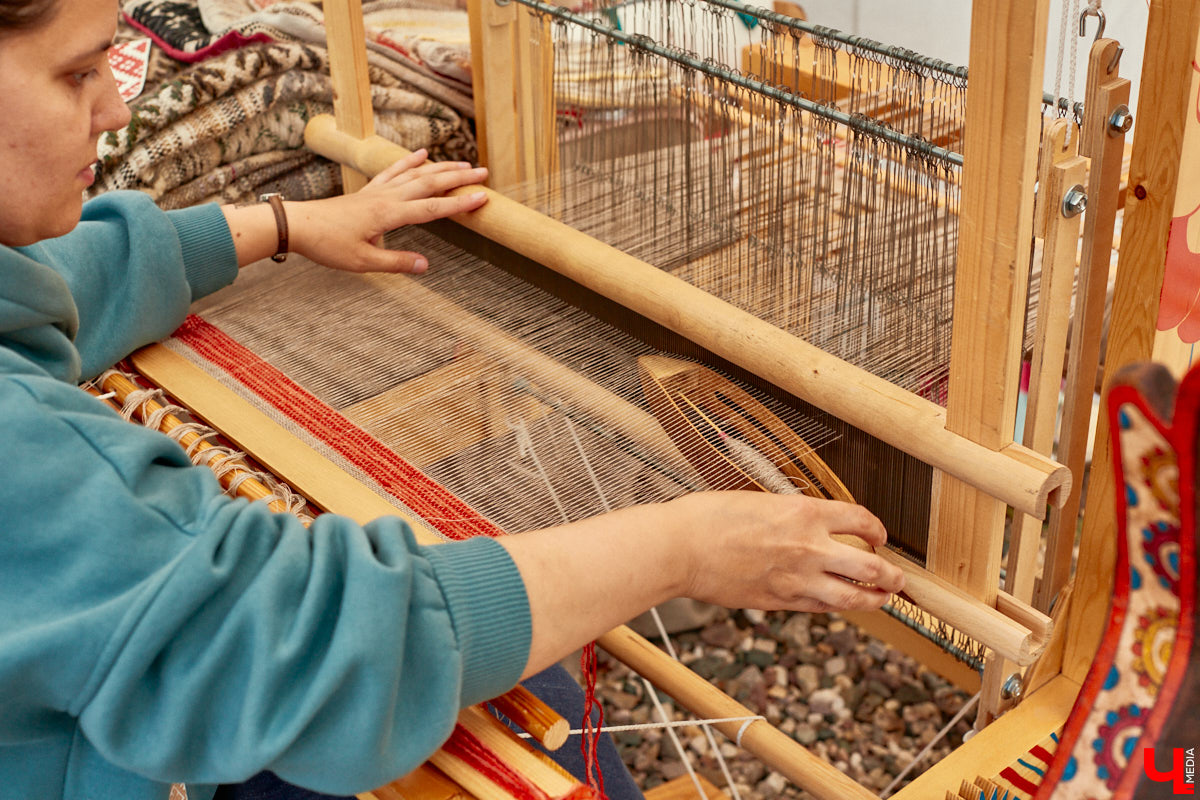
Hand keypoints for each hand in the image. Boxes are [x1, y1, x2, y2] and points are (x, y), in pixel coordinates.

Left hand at [289, 149, 488, 272]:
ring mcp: (377, 191)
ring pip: (415, 175)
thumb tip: (426, 265)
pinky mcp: (368, 191)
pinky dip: (409, 162)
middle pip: (429, 184)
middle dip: (458, 178)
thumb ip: (397, 262)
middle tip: (484, 173)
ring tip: (462, 163)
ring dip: (441, 168)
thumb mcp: (363, 262)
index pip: (432, 208)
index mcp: (389, 215)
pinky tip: (422, 154)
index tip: (483, 197)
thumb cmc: (328, 244)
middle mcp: (387, 198)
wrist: (298, 225)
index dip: (460, 203)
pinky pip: (394, 171)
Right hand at [672, 491, 904, 612]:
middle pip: (870, 566)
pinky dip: (836, 606)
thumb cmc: (709, 517)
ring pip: (852, 597)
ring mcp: (796, 579)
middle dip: (891, 574)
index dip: (877, 529)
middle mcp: (808, 547)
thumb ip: (790, 515)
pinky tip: (841, 605)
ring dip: (875, 599)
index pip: (859, 521)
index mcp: (803, 512)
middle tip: (897, 577)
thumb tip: (808, 523)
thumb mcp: (759, 501)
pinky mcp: (779, 601)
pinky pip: (820, 608)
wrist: (681, 547)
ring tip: (883, 599)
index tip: (879, 535)